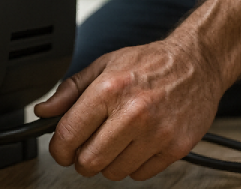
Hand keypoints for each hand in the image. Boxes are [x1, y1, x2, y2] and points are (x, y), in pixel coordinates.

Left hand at [34, 39, 222, 180]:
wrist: (197, 64)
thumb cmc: (149, 64)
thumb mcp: (103, 65)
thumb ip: (70, 90)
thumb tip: (43, 111)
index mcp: (109, 89)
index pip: (69, 134)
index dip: (58, 149)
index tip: (61, 149)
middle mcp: (133, 113)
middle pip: (89, 161)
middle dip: (80, 160)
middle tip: (85, 149)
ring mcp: (157, 133)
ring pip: (114, 172)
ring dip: (108, 163)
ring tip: (115, 142)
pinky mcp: (176, 148)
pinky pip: (141, 175)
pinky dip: (133, 165)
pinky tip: (136, 144)